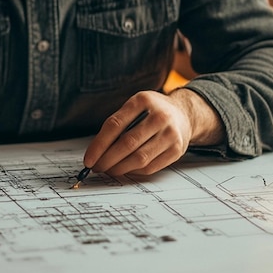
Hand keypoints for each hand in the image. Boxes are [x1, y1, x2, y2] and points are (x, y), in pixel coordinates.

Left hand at [83, 89, 223, 177]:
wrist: (184, 115)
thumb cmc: (152, 111)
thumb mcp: (136, 105)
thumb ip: (118, 122)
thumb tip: (96, 151)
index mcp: (143, 101)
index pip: (115, 125)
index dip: (99, 144)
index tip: (88, 159)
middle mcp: (159, 116)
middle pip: (127, 143)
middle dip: (107, 160)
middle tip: (96, 167)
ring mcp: (170, 134)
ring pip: (139, 159)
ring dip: (119, 168)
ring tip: (108, 170)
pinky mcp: (176, 150)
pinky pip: (150, 167)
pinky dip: (134, 171)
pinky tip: (125, 170)